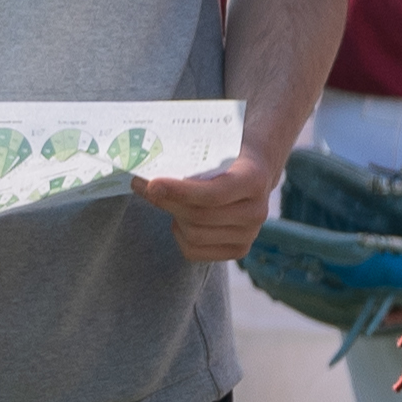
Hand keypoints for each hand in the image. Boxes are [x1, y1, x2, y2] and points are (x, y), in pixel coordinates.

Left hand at [137, 144, 279, 266]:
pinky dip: (179, 235)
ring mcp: (249, 235)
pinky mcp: (238, 250)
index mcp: (254, 180)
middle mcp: (257, 212)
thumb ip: (186, 162)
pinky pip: (194, 251)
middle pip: (198, 216)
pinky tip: (181, 219)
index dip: (180, 191)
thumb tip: (144, 177)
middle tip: (146, 188)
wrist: (255, 171)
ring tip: (170, 201)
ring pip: (194, 235)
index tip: (153, 184)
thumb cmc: (227, 157)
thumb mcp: (214, 150)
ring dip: (174, 217)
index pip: (213, 194)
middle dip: (168, 202)